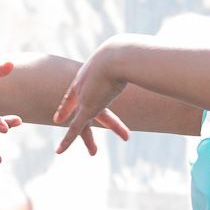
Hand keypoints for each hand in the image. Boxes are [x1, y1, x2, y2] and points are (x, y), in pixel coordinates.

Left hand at [51, 40, 130, 154]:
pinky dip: (67, 141)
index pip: (75, 94)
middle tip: (59, 125)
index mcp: (88, 77)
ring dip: (88, 139)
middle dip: (76, 120)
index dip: (67, 105)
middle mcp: (81, 87)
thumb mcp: (126, 60)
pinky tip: (59, 151)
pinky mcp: (87, 108)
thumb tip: (151, 63)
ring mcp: (83, 98)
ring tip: (93, 153)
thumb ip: (135, 64)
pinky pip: (75, 128)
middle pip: (79, 109)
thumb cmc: (125, 57)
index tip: (59, 115)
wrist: (117, 57)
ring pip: (81, 123)